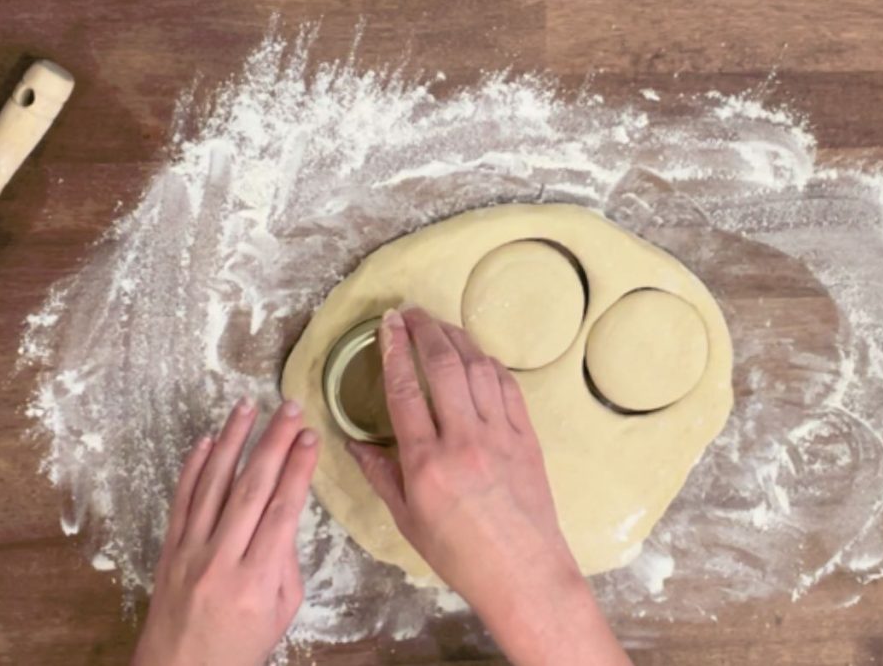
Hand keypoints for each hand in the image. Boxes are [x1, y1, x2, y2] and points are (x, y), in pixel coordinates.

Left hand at [132, 399, 318, 665]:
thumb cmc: (240, 646)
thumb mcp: (283, 611)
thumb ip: (287, 560)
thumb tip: (285, 512)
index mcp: (257, 579)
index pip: (283, 510)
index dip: (298, 469)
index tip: (310, 437)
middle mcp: (221, 559)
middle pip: (251, 488)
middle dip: (273, 443)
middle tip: (290, 409)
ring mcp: (190, 551)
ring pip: (214, 484)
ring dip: (233, 441)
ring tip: (248, 406)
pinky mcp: (169, 549)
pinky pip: (182, 500)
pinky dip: (194, 467)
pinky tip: (209, 441)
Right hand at [346, 308, 630, 665]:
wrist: (523, 571)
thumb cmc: (460, 554)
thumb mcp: (408, 520)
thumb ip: (381, 475)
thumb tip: (356, 444)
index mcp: (427, 461)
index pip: (405, 388)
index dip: (393, 349)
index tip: (387, 325)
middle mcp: (464, 438)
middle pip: (443, 365)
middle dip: (424, 330)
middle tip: (411, 311)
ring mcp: (499, 434)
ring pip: (478, 368)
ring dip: (457, 338)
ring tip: (440, 323)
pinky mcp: (526, 436)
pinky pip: (507, 387)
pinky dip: (490, 364)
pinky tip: (477, 356)